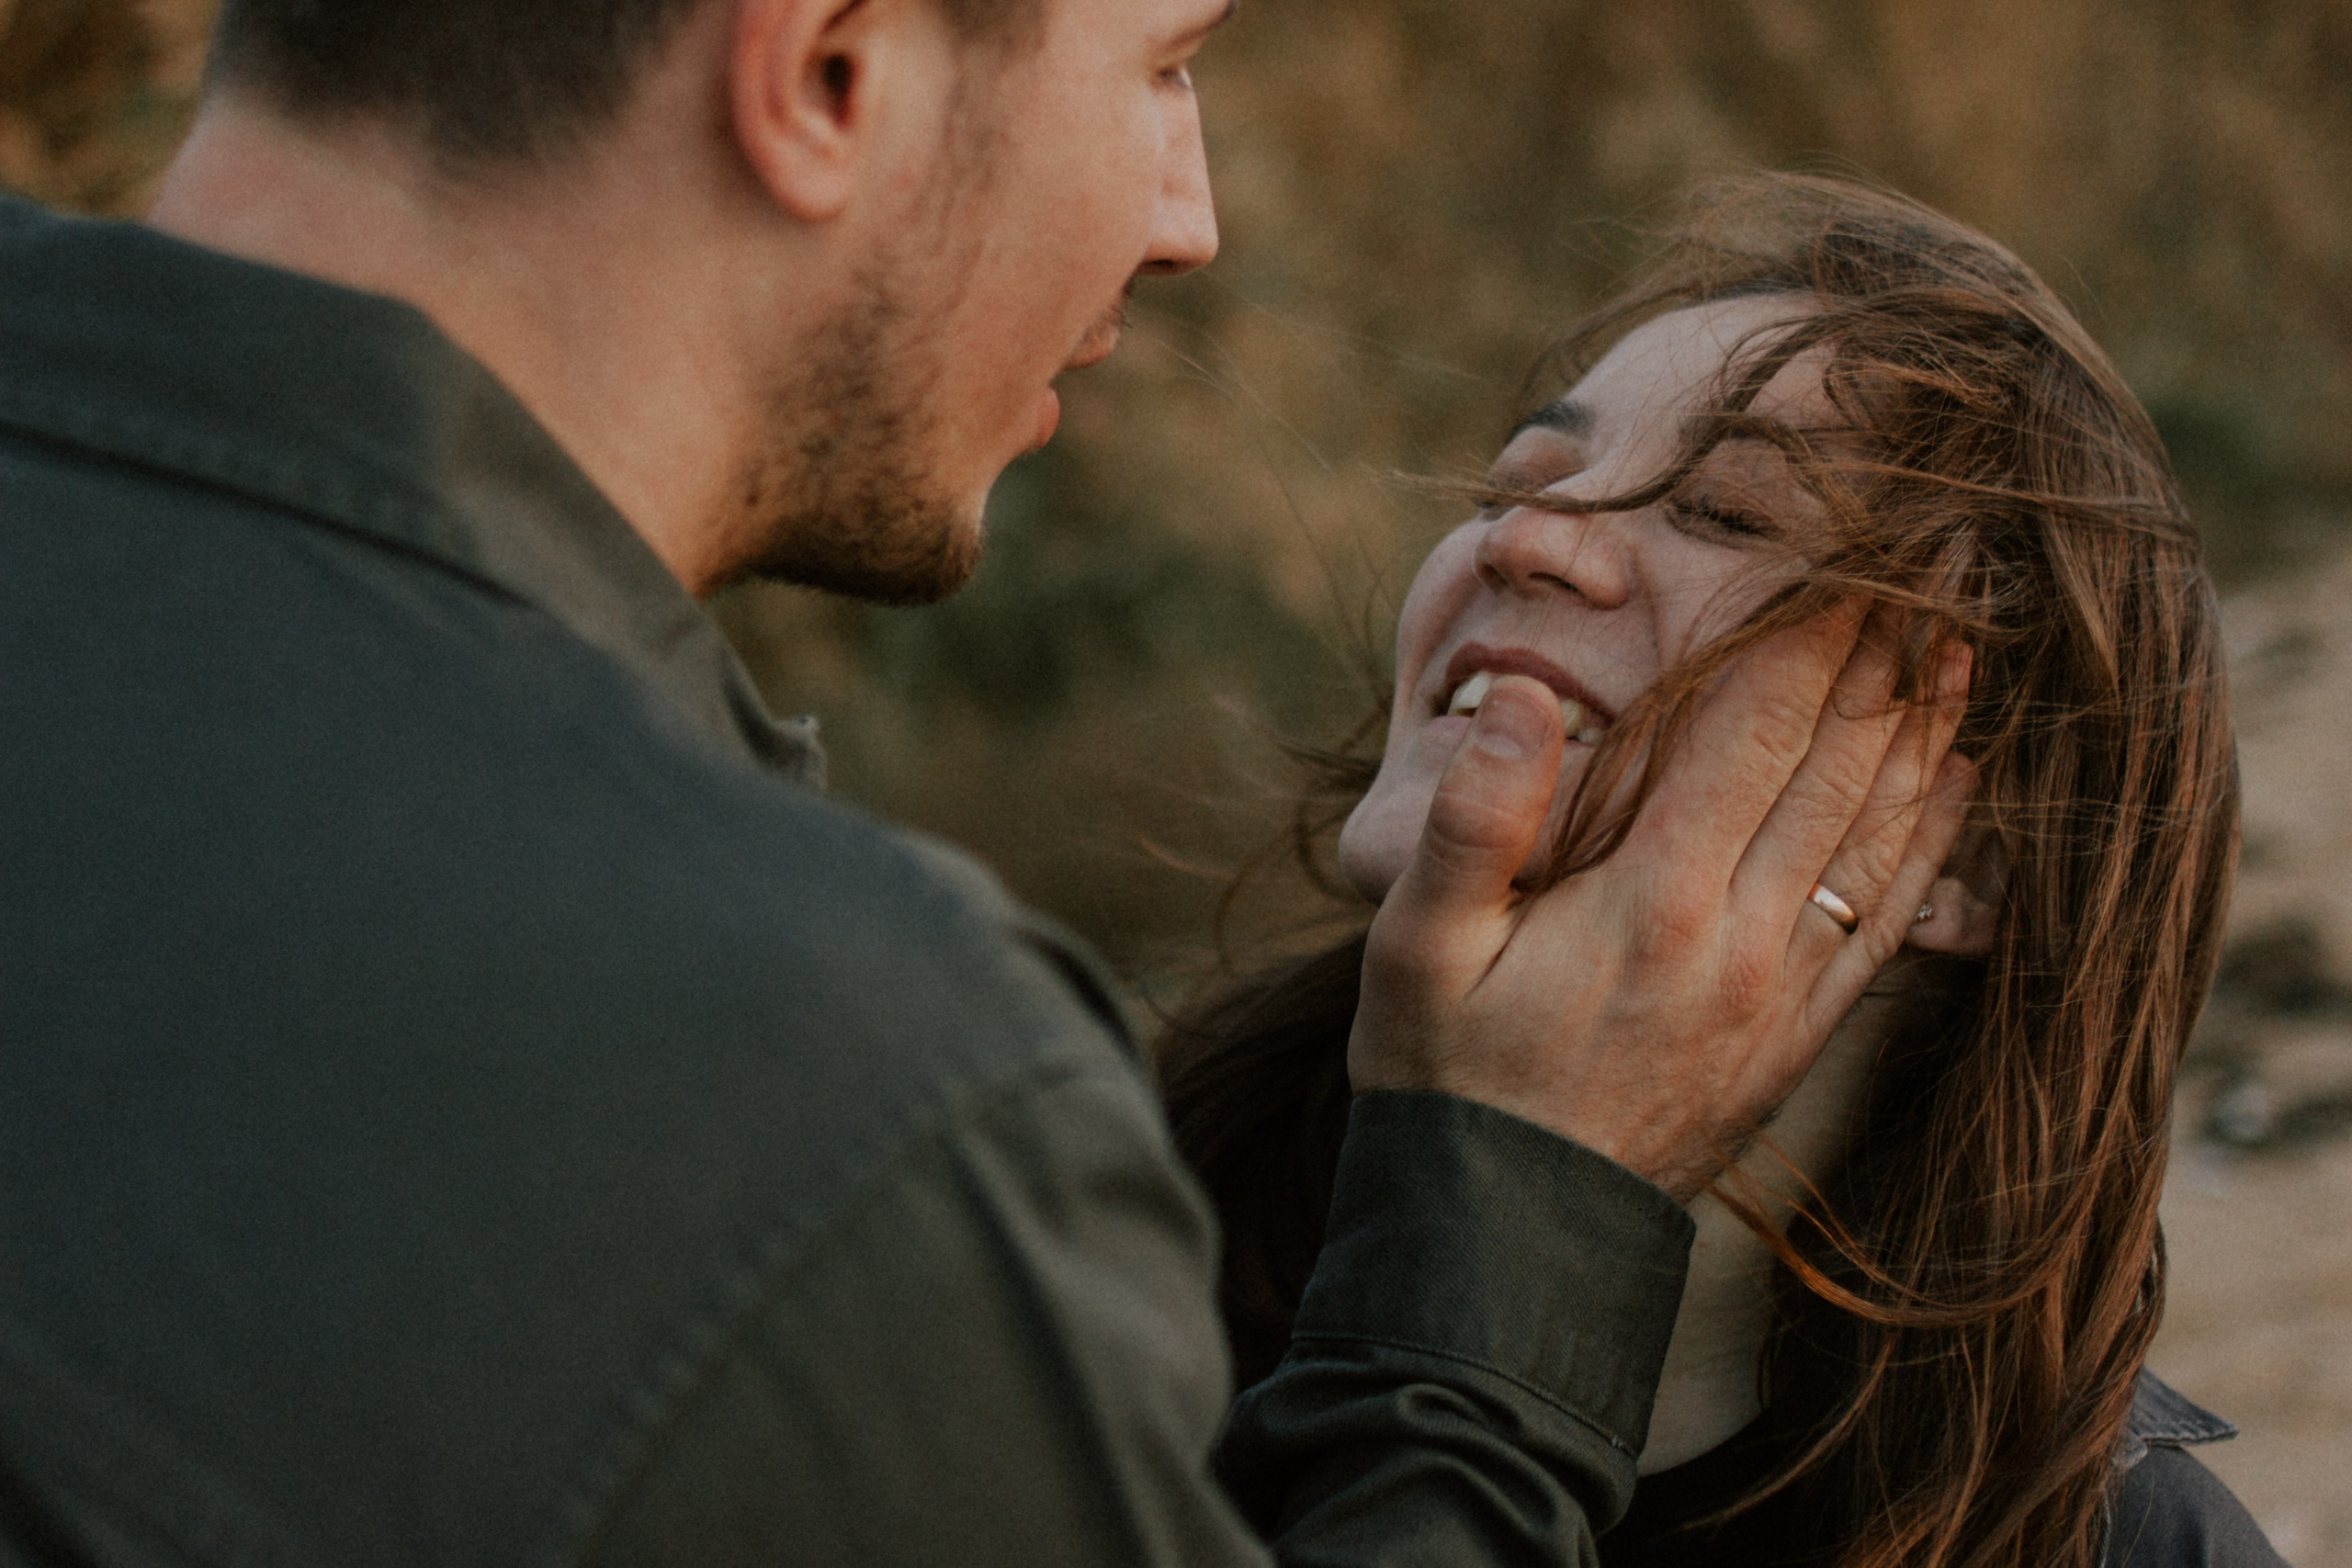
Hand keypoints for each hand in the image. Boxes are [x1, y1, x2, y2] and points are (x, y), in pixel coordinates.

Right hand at [1347, 606, 1974, 1200]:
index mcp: (1652, 897)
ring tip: (1963, 650)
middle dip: (1884, 658)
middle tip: (1931, 572)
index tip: (1849, 557)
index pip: (1753, 728)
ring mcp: (1782, 992)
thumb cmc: (1446, 1079)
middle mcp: (1741, 937)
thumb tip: (1527, 697)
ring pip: (1879, 833)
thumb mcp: (1415, 946)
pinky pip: (1888, 920)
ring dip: (1926, 732)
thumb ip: (1476, 819)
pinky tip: (1958, 785)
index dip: (1807, 633)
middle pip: (1835, 765)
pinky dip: (1933, 841)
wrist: (1505, 1236)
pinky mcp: (1796, 1037)